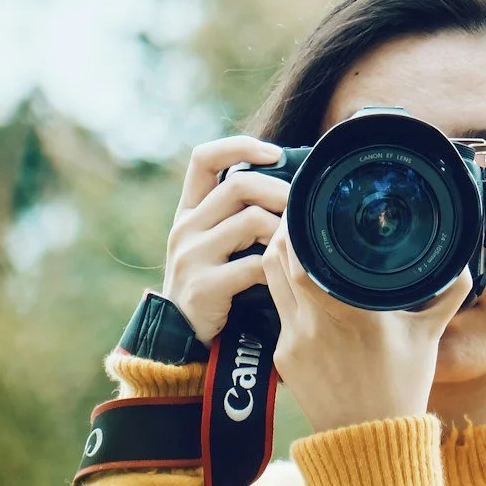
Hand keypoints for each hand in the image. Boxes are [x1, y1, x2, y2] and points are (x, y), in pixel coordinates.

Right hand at [160, 136, 289, 344]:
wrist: (182, 339)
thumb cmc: (213, 286)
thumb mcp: (214, 245)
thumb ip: (237, 216)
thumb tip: (290, 186)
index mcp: (189, 211)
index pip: (204, 158)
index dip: (240, 146)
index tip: (275, 154)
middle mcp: (186, 227)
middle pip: (239, 185)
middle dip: (280, 191)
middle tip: (303, 206)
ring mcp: (192, 255)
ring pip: (251, 220)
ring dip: (283, 230)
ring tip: (296, 244)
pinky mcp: (204, 285)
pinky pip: (254, 265)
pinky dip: (277, 268)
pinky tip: (285, 275)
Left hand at [262, 222, 473, 433]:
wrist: (369, 441)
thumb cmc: (402, 387)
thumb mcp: (429, 336)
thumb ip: (447, 294)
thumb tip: (463, 262)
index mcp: (353, 312)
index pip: (305, 259)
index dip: (297, 228)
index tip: (307, 207)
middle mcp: (315, 324)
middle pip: (276, 261)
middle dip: (283, 233)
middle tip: (297, 215)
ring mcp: (293, 341)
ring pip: (269, 282)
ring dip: (276, 258)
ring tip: (291, 240)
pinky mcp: (282, 357)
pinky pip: (277, 310)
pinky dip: (283, 291)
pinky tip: (296, 283)